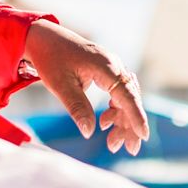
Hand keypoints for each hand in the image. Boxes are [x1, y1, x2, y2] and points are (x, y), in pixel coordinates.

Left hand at [23, 20, 149, 154]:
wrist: (43, 38)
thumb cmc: (50, 58)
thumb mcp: (60, 85)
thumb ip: (77, 108)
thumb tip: (90, 132)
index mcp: (105, 66)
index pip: (127, 94)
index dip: (136, 115)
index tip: (144, 135)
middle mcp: (113, 65)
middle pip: (130, 98)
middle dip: (130, 125)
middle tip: (129, 149)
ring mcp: (111, 68)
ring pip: (125, 98)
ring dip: (122, 120)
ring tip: (112, 143)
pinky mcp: (105, 72)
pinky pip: (117, 93)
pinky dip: (114, 110)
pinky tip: (104, 123)